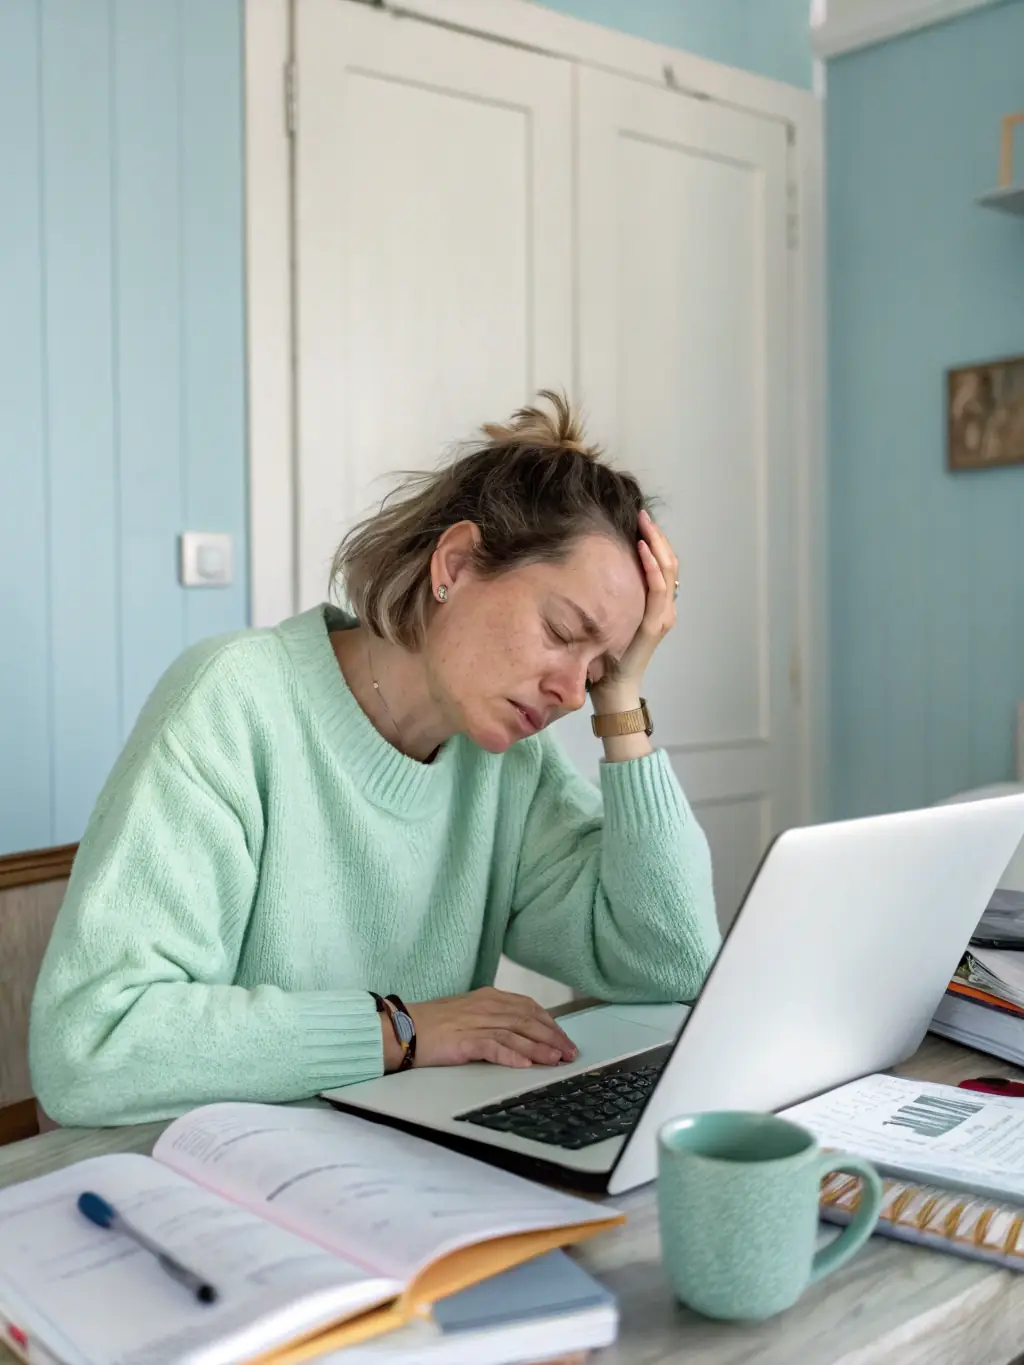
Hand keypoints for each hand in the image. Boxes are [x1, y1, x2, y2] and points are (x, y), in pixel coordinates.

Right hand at [382, 987, 577, 1070]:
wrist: (403, 1027)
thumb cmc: (435, 1024)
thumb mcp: (470, 1014)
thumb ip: (495, 1020)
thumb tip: (521, 1034)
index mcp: (490, 998)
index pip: (529, 1008)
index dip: (550, 1024)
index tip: (565, 1039)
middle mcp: (486, 1006)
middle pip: (528, 1020)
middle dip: (553, 1037)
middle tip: (570, 1053)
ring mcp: (475, 1022)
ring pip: (516, 1034)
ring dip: (540, 1048)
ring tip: (556, 1060)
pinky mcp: (463, 1040)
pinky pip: (493, 1047)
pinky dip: (511, 1055)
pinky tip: (525, 1065)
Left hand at [592, 508, 677, 709]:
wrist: (614, 690)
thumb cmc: (609, 658)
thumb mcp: (613, 618)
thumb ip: (616, 598)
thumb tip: (598, 571)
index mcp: (658, 606)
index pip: (665, 565)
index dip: (656, 540)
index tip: (640, 520)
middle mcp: (665, 609)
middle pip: (670, 562)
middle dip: (657, 535)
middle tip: (642, 514)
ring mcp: (662, 617)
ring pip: (668, 571)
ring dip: (657, 544)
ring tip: (643, 523)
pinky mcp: (654, 626)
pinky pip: (658, 590)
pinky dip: (653, 567)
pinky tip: (642, 549)